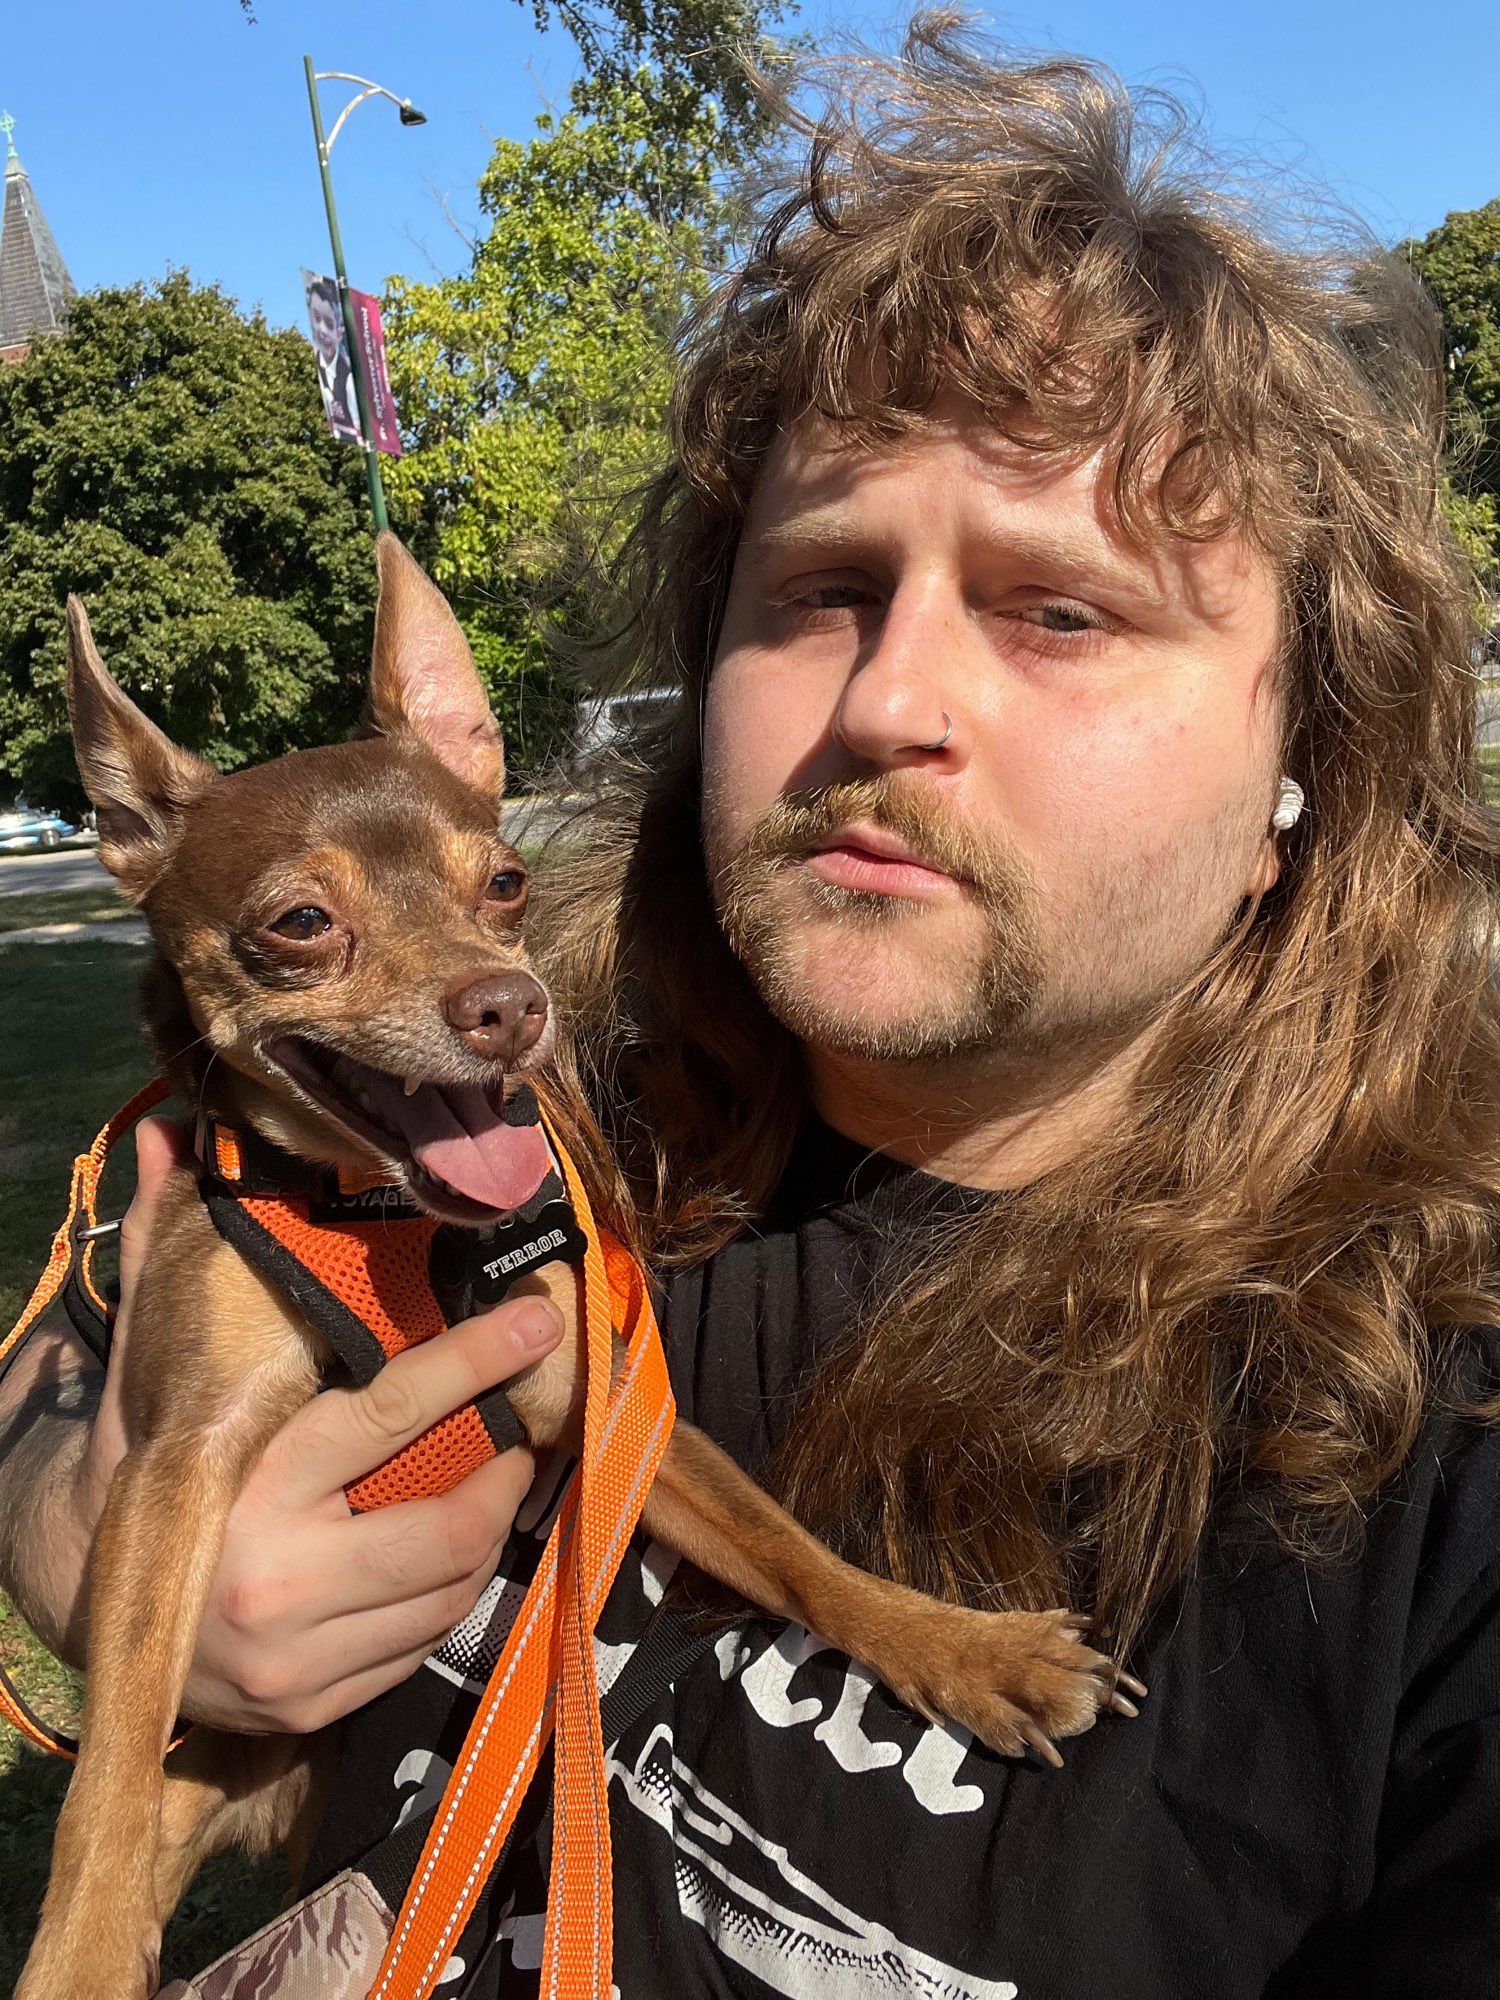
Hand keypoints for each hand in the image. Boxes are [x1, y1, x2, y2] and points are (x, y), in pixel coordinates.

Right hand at [76, 1115, 563, 1733]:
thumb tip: (165, 1135)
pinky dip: (450, 1595)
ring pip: (447, 1591)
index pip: (395, 1410)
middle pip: (448, 1523)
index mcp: (250, 1480)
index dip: (481, 1358)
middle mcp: (276, 1576)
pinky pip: (419, 1645)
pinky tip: (450, 1552)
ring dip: (491, 1533)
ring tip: (498, 1484)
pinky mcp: (310, 1704)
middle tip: (523, 1433)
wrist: (82, 1593)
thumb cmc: (141, 1452)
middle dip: (508, 1474)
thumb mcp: (147, 1352)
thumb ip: (163, 1245)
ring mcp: (295, 1656)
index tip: (541, 1313)